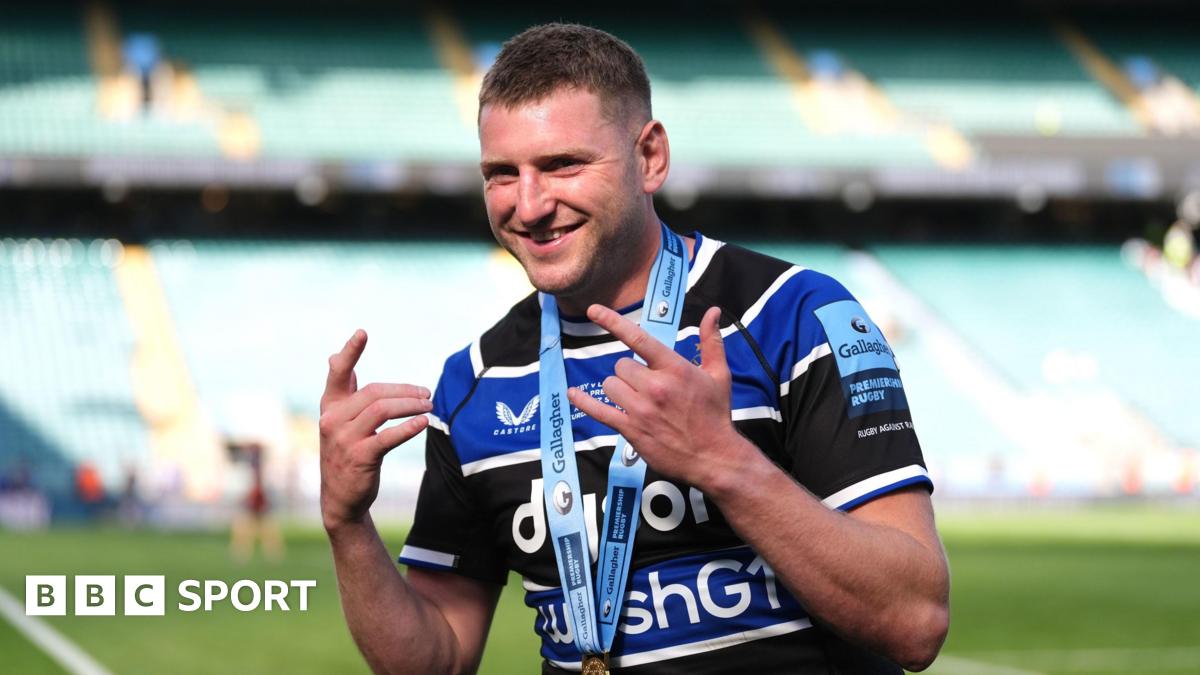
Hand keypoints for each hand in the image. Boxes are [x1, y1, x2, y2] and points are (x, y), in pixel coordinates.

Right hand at [319, 329, 431, 531]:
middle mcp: (332, 420)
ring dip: (410, 406)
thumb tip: (333, 356)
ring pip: (382, 410)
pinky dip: (408, 428)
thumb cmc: (346, 454)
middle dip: (404, 390)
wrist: (341, 499)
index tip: (362, 332)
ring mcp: (344, 439)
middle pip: (374, 392)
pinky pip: (387, 437)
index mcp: (330, 407)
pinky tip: (423, 423)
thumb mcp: (339, 422)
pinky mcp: (359, 457)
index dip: (350, 352)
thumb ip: (342, 392)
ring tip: (429, 407)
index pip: (337, 374)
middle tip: (427, 394)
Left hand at [566, 306, 753, 490]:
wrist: (713, 457)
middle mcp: (655, 386)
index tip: (593, 310)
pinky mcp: (631, 429)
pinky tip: (573, 394)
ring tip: (637, 400)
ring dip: (619, 389)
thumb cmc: (715, 414)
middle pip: (622, 365)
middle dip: (631, 373)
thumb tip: (712, 311)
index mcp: (675, 369)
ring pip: (611, 385)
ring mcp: (641, 409)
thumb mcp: (719, 375)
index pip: (638, 338)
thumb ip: (711, 341)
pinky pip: (599, 411)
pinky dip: (584, 402)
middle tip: (648, 386)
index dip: (612, 321)